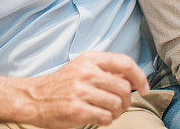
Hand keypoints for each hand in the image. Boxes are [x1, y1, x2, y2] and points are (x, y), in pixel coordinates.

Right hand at [25, 51, 149, 127]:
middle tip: (120, 105)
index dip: (139, 76)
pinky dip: (106, 120)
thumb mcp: (82, 67)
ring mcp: (81, 91)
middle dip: (126, 100)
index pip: (124, 62)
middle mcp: (86, 72)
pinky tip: (97, 117)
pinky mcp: (77, 110)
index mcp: (89, 59)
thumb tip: (131, 76)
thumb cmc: (62, 84)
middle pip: (123, 87)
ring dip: (116, 112)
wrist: (34, 98)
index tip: (144, 88)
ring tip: (107, 112)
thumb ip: (105, 69)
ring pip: (117, 104)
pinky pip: (106, 118)